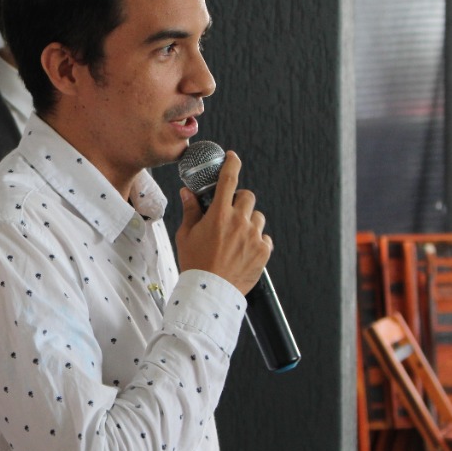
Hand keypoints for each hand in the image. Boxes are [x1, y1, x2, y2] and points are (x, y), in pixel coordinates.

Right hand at [175, 150, 271, 294]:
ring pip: (257, 217)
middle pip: (247, 196)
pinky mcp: (263, 251)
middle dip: (239, 200)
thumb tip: (188, 193)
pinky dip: (256, 241)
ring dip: (249, 221)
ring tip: (235, 238)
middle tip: (230, 213)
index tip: (233, 158)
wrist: (209, 293)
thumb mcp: (186, 235)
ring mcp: (253, 237)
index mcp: (219, 215)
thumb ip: (191, 211)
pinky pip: (264, 237)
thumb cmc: (195, 264)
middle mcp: (239, 222)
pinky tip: (243, 251)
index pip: (228, 180)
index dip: (232, 164)